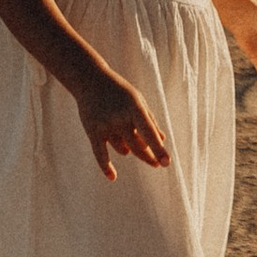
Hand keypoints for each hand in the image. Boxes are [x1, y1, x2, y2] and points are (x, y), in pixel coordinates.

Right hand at [72, 64, 171, 180]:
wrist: (90, 80)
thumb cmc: (120, 92)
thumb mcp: (138, 100)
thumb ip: (150, 120)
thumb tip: (162, 141)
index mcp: (135, 107)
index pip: (149, 132)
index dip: (158, 149)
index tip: (166, 163)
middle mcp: (120, 117)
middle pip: (138, 147)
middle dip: (149, 157)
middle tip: (156, 164)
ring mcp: (105, 125)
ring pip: (123, 150)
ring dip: (128, 148)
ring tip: (122, 131)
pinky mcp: (93, 132)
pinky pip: (101, 155)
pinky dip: (106, 167)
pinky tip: (113, 177)